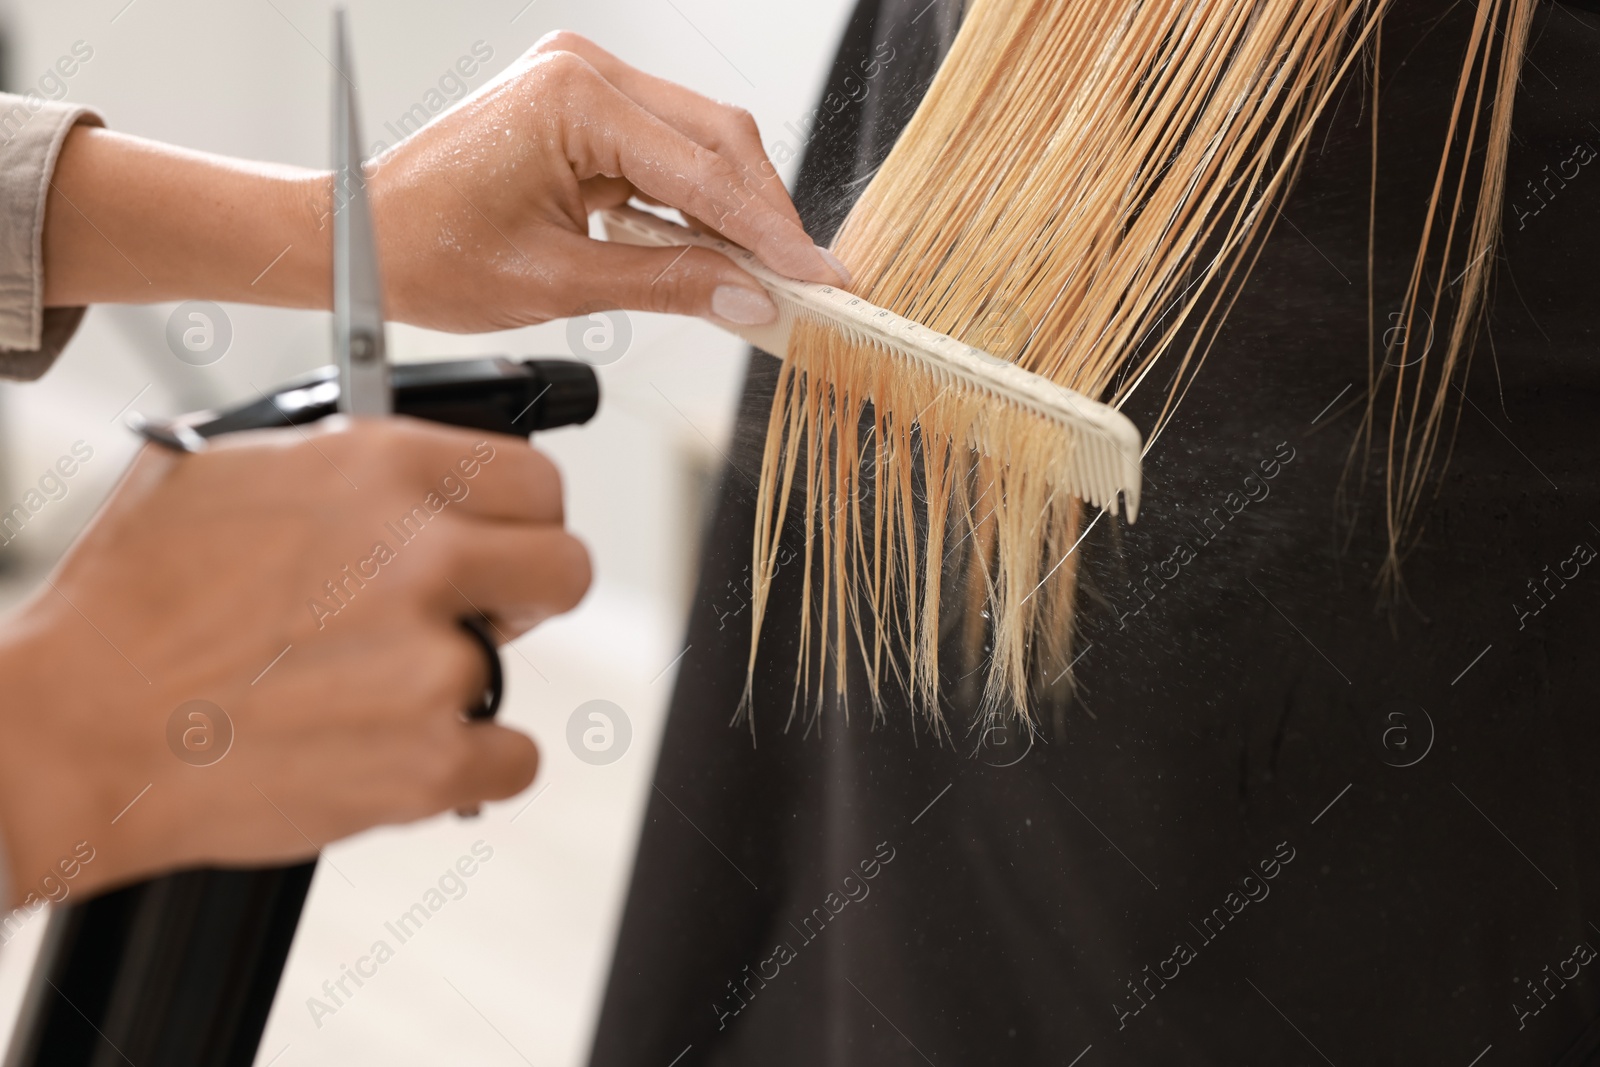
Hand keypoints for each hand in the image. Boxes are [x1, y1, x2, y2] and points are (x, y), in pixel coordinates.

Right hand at [0, 419, 585, 901]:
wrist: (74, 732)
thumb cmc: (130, 603)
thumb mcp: (226, 470)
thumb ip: (342, 459)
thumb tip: (400, 460)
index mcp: (384, 469)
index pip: (537, 480)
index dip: (521, 516)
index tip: (504, 539)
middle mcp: (423, 557)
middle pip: (565, 568)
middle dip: (524, 593)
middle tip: (473, 615)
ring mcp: (433, 664)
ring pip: (510, 669)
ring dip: (455, 685)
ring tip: (365, 693)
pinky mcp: (429, 762)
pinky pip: (513, 759)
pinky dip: (467, 766)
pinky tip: (396, 751)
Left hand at [41, 31, 846, 329]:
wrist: (357, 240)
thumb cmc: (427, 251)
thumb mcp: (558, 283)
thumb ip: (667, 284)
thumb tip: (749, 299)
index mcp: (573, 97)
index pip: (703, 169)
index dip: (771, 232)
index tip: (818, 278)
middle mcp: (584, 70)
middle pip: (717, 140)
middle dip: (766, 217)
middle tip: (806, 283)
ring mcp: (585, 83)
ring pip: (700, 144)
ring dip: (737, 211)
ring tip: (769, 278)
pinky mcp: (584, 109)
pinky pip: (666, 153)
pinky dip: (697, 204)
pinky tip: (720, 250)